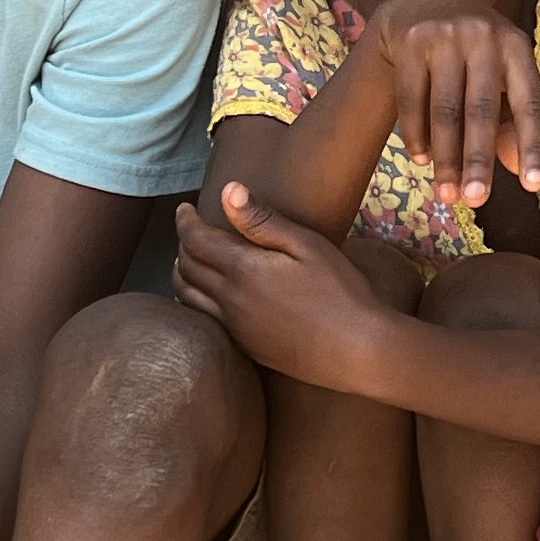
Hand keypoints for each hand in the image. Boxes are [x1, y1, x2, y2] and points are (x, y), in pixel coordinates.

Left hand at [172, 186, 387, 386]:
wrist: (357, 350)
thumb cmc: (340, 291)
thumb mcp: (307, 246)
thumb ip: (263, 220)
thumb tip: (228, 190)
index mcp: (243, 270)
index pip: (195, 240)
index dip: (185, 221)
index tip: (184, 209)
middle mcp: (230, 300)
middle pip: (187, 268)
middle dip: (183, 244)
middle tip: (190, 230)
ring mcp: (235, 327)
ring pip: (188, 297)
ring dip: (182, 274)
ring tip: (190, 261)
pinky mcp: (245, 346)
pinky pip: (204, 319)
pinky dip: (194, 300)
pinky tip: (208, 296)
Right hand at [351, 0, 539, 210]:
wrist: (422, 3)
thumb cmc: (474, 52)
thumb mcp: (501, 76)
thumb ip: (512, 120)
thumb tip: (520, 170)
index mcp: (517, 47)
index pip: (530, 103)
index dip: (533, 146)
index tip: (533, 186)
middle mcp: (484, 36)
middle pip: (481, 110)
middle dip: (478, 160)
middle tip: (476, 201)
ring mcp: (444, 36)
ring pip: (444, 110)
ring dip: (445, 158)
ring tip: (447, 194)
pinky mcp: (409, 42)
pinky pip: (411, 100)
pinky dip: (416, 135)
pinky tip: (422, 160)